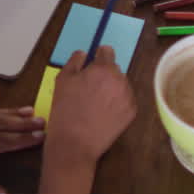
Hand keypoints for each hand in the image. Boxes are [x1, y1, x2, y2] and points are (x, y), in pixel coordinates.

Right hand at [45, 47, 136, 168]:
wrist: (75, 143)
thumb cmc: (66, 110)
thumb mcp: (62, 79)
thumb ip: (74, 61)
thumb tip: (83, 54)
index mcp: (103, 68)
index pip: (107, 51)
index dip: (98, 56)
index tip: (92, 64)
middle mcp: (120, 80)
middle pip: (114, 69)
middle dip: (104, 74)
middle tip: (89, 88)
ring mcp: (128, 97)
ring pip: (121, 85)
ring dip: (111, 88)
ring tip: (96, 103)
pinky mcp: (131, 113)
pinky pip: (125, 100)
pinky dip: (117, 103)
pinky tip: (103, 112)